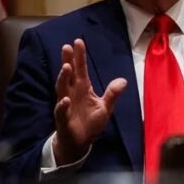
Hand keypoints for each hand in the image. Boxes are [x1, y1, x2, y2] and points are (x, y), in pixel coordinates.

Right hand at [53, 38, 126, 164]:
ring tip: (66, 66)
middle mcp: (72, 93)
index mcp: (83, 88)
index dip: (80, 56)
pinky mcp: (62, 118)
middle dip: (68, 60)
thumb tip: (123, 81)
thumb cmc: (90, 122)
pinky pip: (61, 110)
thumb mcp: (105, 107)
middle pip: (69, 74)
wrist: (80, 142)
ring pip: (62, 88)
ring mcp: (65, 104)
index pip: (81, 69)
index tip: (78, 41)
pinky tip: (66, 99)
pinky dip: (62, 105)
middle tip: (66, 46)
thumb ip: (112, 94)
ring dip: (63, 78)